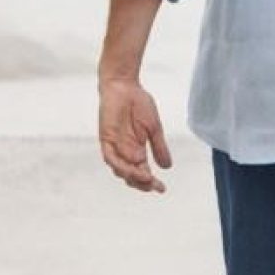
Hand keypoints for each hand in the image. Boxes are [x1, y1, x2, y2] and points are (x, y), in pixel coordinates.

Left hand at [98, 77, 173, 193]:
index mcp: (136, 150)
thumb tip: (167, 167)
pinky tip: (132, 166)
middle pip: (131, 175)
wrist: (124, 85)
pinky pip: (110, 157)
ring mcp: (114, 146)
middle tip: (154, 186)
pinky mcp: (106, 138)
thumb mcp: (154, 128)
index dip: (151, 182)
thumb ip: (159, 147)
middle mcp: (124, 152)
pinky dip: (120, 164)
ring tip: (146, 178)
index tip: (162, 188)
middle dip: (142, 183)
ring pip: (120, 169)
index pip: (143, 172)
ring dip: (132, 176)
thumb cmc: (138, 103)